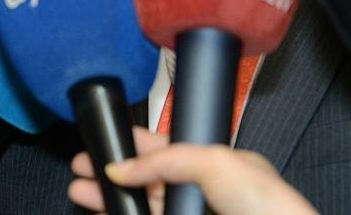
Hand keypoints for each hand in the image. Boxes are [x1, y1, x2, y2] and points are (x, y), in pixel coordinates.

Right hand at [69, 126, 315, 214]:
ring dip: (110, 200)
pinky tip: (106, 213)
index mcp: (216, 163)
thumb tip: (125, 167)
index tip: (105, 144)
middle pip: (147, 181)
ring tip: (81, 193)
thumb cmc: (269, 206)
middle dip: (113, 174)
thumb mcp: (215, 163)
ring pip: (144, 207)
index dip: (132, 146)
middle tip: (83, 169)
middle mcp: (203, 192)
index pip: (164, 149)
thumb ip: (166, 159)